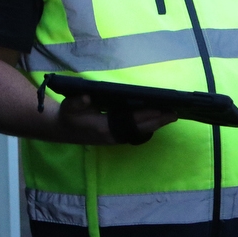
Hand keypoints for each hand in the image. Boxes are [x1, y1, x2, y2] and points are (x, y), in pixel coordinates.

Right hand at [57, 95, 176, 144]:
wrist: (63, 130)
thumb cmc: (68, 115)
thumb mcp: (68, 107)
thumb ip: (77, 102)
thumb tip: (87, 97)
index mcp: (103, 127)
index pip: (129, 120)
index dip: (145, 114)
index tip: (160, 109)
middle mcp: (112, 136)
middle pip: (139, 128)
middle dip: (157, 121)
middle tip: (175, 113)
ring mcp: (115, 138)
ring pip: (140, 132)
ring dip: (156, 124)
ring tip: (172, 116)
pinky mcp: (116, 137)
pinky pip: (136, 132)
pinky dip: (149, 126)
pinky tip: (158, 120)